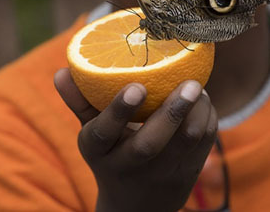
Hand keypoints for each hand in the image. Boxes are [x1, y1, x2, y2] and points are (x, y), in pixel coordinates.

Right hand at [54, 69, 217, 211]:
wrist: (136, 206)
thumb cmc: (111, 155)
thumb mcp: (92, 133)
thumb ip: (80, 101)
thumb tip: (61, 72)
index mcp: (101, 151)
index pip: (104, 132)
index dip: (119, 110)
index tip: (137, 87)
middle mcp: (129, 165)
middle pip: (150, 142)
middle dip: (172, 112)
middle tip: (189, 83)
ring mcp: (162, 172)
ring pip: (185, 143)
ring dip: (196, 112)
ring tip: (197, 86)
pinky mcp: (188, 173)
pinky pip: (204, 145)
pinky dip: (208, 119)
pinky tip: (203, 101)